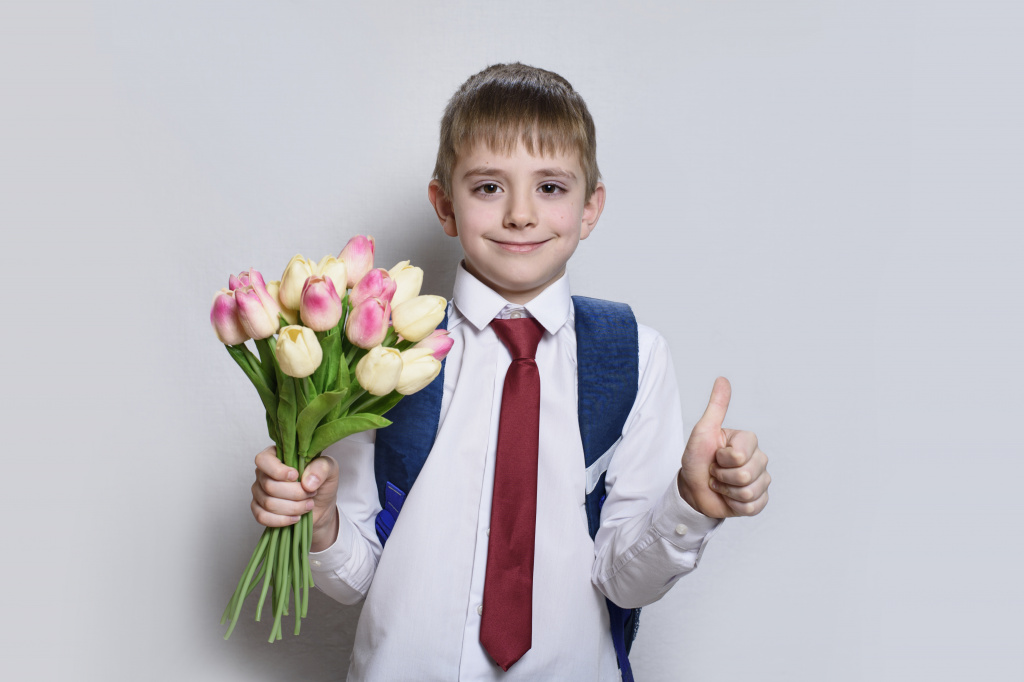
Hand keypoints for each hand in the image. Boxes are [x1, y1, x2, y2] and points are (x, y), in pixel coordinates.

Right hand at [251, 446, 339, 550]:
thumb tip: (307, 482)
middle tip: (311, 494)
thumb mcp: (330, 469)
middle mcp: (264, 473)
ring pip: (268, 503)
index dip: (278, 471)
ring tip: (309, 505)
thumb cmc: (321, 482)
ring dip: (293, 507)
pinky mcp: (259, 509)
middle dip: (295, 493)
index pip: (264, 460)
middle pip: (269, 486)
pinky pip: (262, 517)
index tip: (296, 476)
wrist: (321, 506)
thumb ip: (321, 468)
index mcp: (276, 455)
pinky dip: (282, 520)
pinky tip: (296, 517)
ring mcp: (259, 492)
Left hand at [678, 377, 770, 518]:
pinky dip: (734, 505)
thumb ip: (716, 406)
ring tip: (720, 483)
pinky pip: (752, 507)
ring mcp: (762, 481)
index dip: (721, 459)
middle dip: (722, 476)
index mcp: (749, 441)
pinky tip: (728, 497)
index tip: (715, 455)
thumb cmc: (696, 458)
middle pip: (746, 474)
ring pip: (749, 492)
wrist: (692, 488)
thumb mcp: (703, 431)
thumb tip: (722, 379)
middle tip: (715, 471)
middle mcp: (759, 459)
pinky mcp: (760, 501)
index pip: (740, 455)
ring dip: (726, 491)